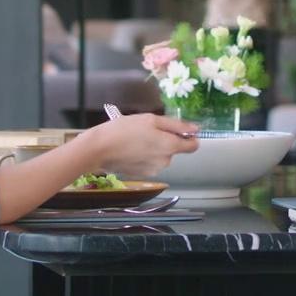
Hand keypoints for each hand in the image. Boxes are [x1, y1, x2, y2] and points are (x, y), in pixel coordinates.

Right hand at [77, 113, 199, 176]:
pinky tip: (130, 149)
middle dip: (165, 140)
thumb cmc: (124, 130)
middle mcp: (165, 161)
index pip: (193, 146)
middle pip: (174, 149)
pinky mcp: (142, 175)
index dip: (188, 136)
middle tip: (146, 130)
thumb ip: (176, 125)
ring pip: (161, 156)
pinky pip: (149, 163)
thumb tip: (196, 129)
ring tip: (135, 139)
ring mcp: (154, 170)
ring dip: (153, 148)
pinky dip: (144, 156)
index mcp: (170, 146)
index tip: (177, 129)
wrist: (99, 150)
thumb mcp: (151, 120)